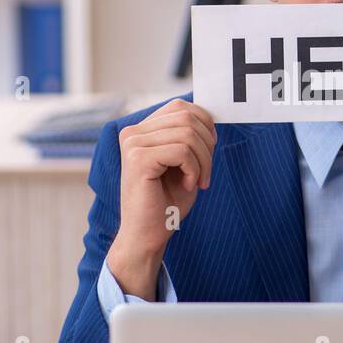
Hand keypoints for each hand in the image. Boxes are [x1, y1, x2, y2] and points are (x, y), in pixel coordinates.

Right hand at [107, 98, 216, 297]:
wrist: (147, 236)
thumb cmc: (166, 202)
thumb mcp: (182, 162)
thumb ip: (189, 137)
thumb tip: (209, 117)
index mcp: (141, 130)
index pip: (180, 107)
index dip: (204, 124)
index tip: (209, 151)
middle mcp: (132, 133)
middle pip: (187, 118)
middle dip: (207, 144)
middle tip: (206, 171)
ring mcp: (133, 144)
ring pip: (188, 134)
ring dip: (204, 160)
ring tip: (199, 180)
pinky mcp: (138, 159)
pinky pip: (182, 151)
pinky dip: (194, 169)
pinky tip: (189, 185)